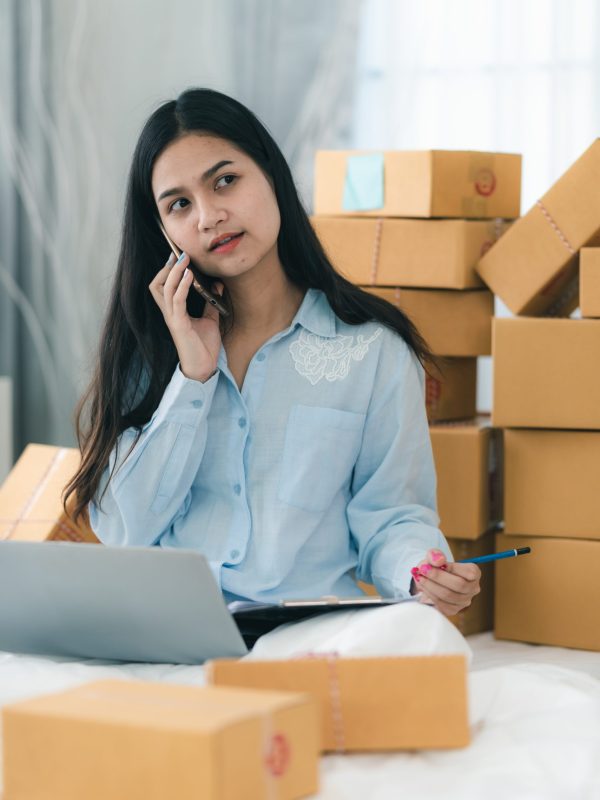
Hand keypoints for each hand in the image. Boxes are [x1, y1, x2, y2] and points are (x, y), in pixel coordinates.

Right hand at [149, 252, 222, 381]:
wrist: (204, 367)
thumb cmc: (204, 346)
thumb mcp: (210, 318)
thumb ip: (210, 301)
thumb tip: (217, 284)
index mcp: (174, 311)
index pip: (162, 286)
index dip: (167, 270)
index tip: (178, 256)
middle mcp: (169, 313)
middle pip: (157, 285)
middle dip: (166, 268)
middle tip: (179, 254)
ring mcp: (172, 318)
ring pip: (164, 289)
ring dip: (174, 272)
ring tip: (184, 259)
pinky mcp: (179, 324)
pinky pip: (177, 300)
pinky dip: (182, 285)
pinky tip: (189, 276)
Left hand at [410, 548, 480, 616]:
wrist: (430, 579)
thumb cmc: (436, 566)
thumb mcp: (435, 556)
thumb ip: (436, 555)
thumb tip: (439, 560)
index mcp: (474, 573)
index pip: (469, 572)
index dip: (451, 568)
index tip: (434, 563)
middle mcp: (472, 588)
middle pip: (459, 585)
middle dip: (438, 576)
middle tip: (422, 569)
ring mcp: (464, 601)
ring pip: (448, 595)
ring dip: (431, 585)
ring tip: (420, 577)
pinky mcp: (452, 610)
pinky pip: (441, 604)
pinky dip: (429, 594)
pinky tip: (423, 586)